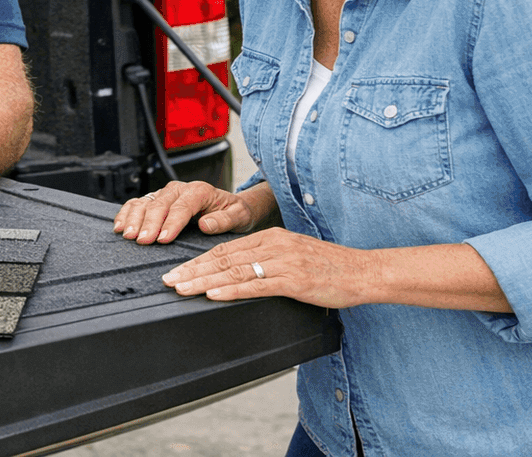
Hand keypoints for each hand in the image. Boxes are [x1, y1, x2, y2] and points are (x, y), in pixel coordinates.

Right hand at [113, 180, 260, 243]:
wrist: (231, 207)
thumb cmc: (235, 212)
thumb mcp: (239, 216)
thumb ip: (225, 220)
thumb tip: (206, 224)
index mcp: (200, 191)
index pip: (182, 206)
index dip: (171, 222)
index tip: (163, 238)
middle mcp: (180, 189)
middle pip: (160, 204)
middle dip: (149, 223)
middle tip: (143, 241)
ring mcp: (166, 194)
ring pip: (145, 202)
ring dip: (134, 219)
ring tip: (128, 235)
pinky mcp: (156, 200)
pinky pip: (137, 203)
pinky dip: (126, 213)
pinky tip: (120, 226)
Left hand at [160, 227, 378, 308]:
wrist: (363, 271)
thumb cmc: (330, 267)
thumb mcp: (293, 255)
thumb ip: (266, 259)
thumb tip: (237, 273)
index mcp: (271, 237)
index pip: (225, 249)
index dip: (198, 261)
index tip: (177, 270)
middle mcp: (273, 245)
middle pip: (223, 258)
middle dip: (192, 270)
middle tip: (167, 280)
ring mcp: (283, 262)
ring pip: (234, 271)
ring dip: (204, 281)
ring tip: (182, 288)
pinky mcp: (293, 280)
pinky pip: (256, 285)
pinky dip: (231, 290)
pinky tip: (213, 294)